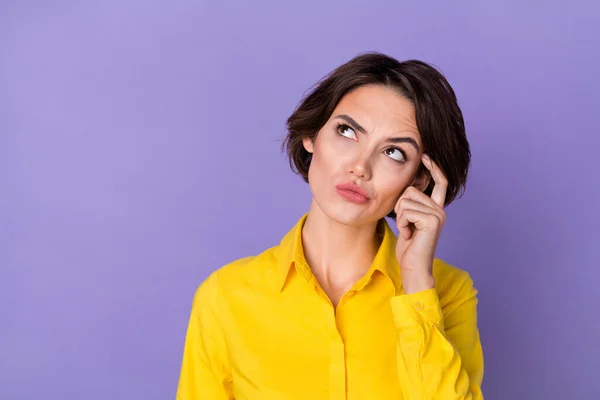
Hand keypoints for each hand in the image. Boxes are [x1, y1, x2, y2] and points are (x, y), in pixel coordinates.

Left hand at [394, 154, 447, 293]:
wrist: (413, 267)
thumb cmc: (408, 246)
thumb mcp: (408, 220)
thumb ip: (409, 204)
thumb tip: (406, 187)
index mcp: (436, 208)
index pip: (439, 182)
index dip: (433, 167)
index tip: (426, 155)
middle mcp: (440, 209)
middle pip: (410, 190)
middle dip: (400, 207)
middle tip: (406, 226)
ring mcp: (438, 214)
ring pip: (406, 200)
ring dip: (400, 217)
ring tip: (408, 231)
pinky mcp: (432, 221)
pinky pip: (406, 211)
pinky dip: (402, 224)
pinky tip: (409, 235)